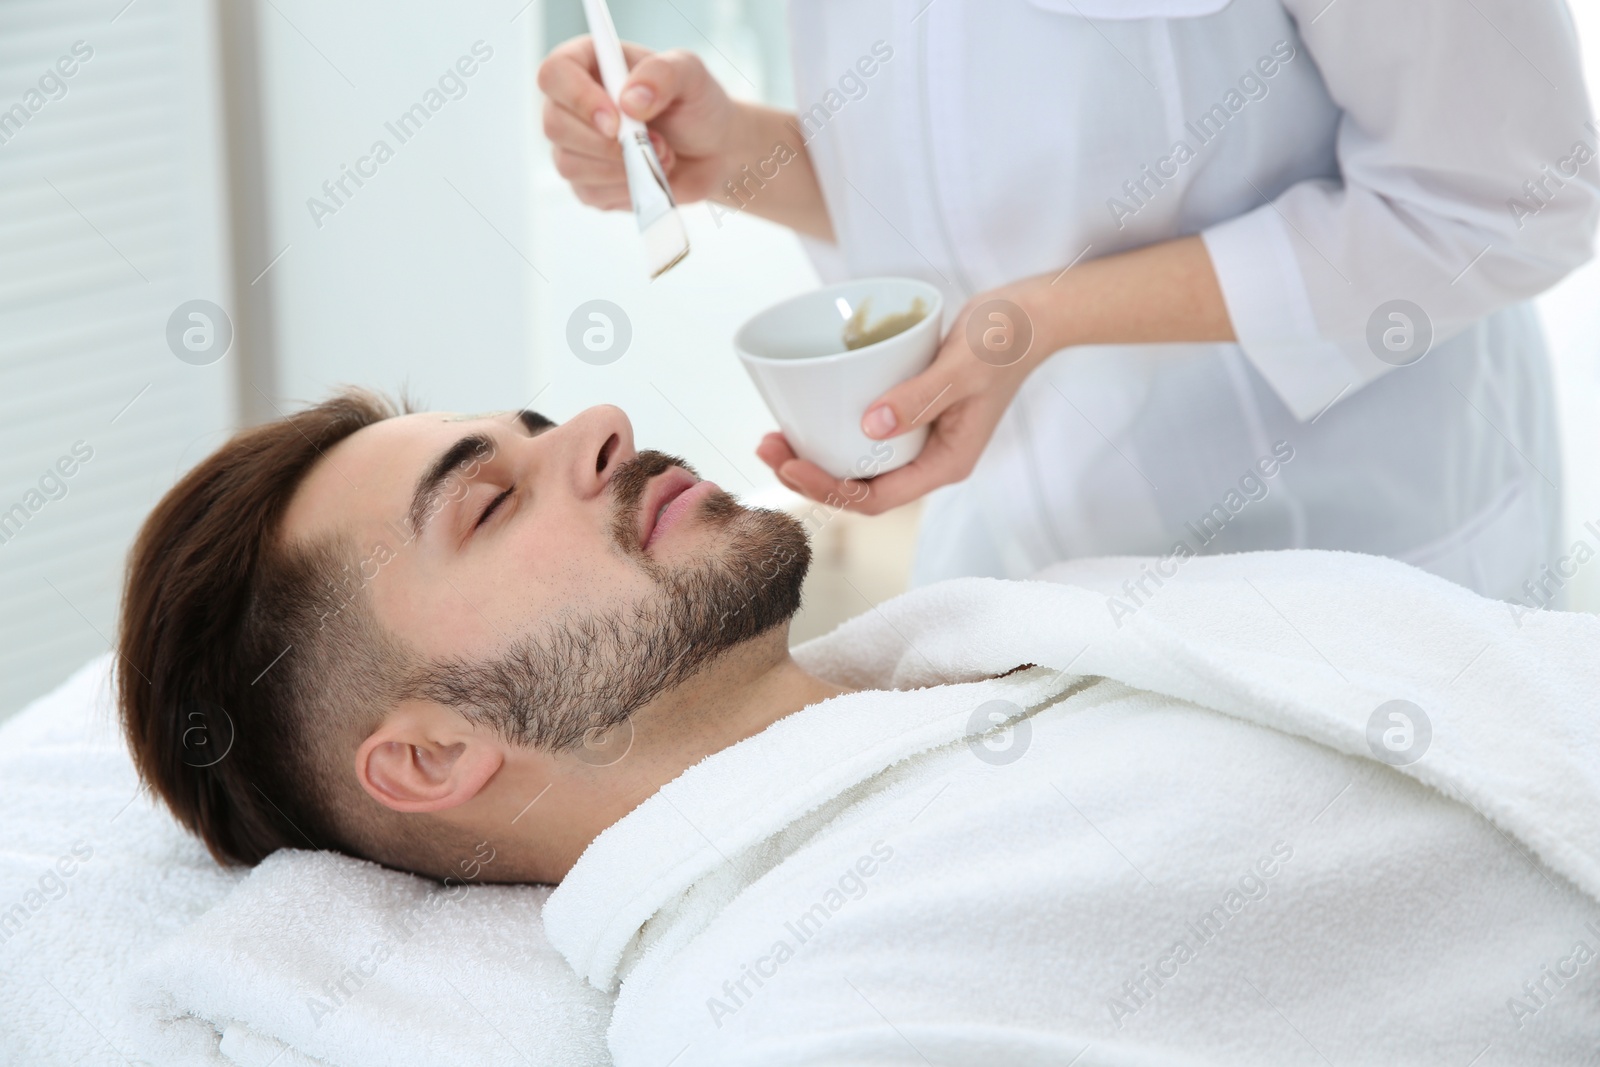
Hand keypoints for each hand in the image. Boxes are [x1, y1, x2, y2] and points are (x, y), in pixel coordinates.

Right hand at [537, 36, 743, 209]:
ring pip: (570, 164)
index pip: (555, 73)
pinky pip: (590, 193)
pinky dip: (626, 189)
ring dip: (623, 167)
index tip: (616, 120)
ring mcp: (574, 146)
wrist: (713, 151)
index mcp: (588, 64)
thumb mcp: (690, 74)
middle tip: (656, 142)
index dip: (578, 98)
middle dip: (608, 144)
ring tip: (661, 156)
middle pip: (555, 125)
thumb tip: (630, 101)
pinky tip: (649, 175)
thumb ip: (662, 74)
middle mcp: (572, 104)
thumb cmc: (696, 105)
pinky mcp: (587, 183)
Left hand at [756, 280, 1050, 515]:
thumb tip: (869, 426)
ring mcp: (921, 438)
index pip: (877, 498)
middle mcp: (930, 459)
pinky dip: (833, 429)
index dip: (829, 489)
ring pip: (859, 463)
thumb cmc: (1006, 339)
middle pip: (860, 487)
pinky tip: (806, 412)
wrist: (1031, 315)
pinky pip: (866, 435)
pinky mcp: (912, 413)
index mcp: (945, 463)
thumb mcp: (962, 367)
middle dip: (809, 475)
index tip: (790, 465)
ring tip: (774, 435)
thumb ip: (919, 398)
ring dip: (815, 455)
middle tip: (766, 447)